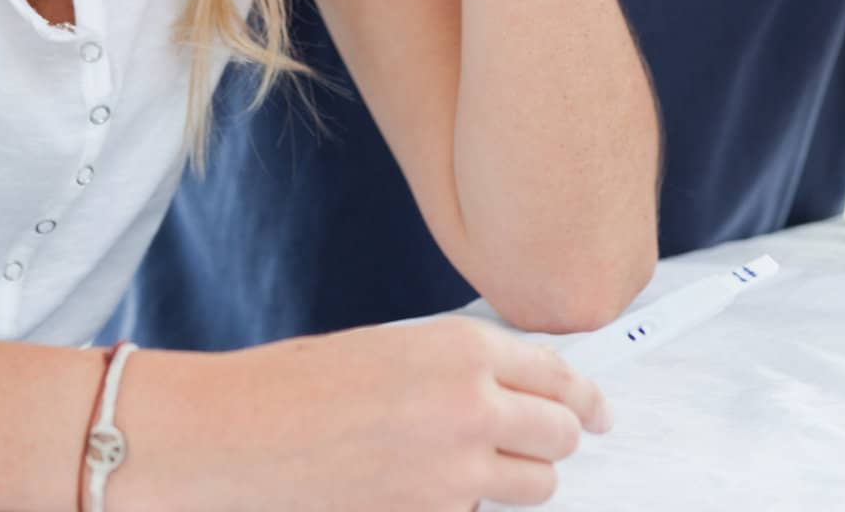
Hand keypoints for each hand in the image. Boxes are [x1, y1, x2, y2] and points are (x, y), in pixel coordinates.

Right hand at [212, 314, 611, 510]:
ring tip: (481, 465)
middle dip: (559, 437)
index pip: (560, 374)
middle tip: (547, 440)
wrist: (245, 436)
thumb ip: (461, 366)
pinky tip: (426, 486)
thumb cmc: (304, 384)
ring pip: (537, 485)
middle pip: (562, 433)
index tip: (599, 408)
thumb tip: (511, 387)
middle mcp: (474, 407)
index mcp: (464, 349)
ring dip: (523, 477)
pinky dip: (467, 504)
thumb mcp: (396, 348)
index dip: (587, 395)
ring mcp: (458, 473)